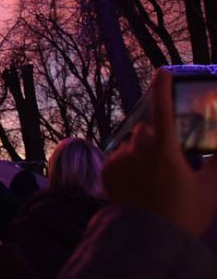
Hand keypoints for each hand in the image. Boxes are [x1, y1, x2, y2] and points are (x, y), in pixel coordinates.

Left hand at [101, 69, 216, 236]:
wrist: (148, 240)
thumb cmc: (184, 215)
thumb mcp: (210, 189)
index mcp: (165, 152)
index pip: (163, 112)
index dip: (162, 89)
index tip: (163, 71)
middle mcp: (138, 151)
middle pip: (147, 131)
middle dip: (157, 139)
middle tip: (168, 164)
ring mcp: (119, 160)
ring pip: (131, 144)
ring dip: (141, 153)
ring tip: (153, 180)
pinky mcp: (106, 170)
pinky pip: (118, 157)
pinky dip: (127, 165)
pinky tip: (138, 185)